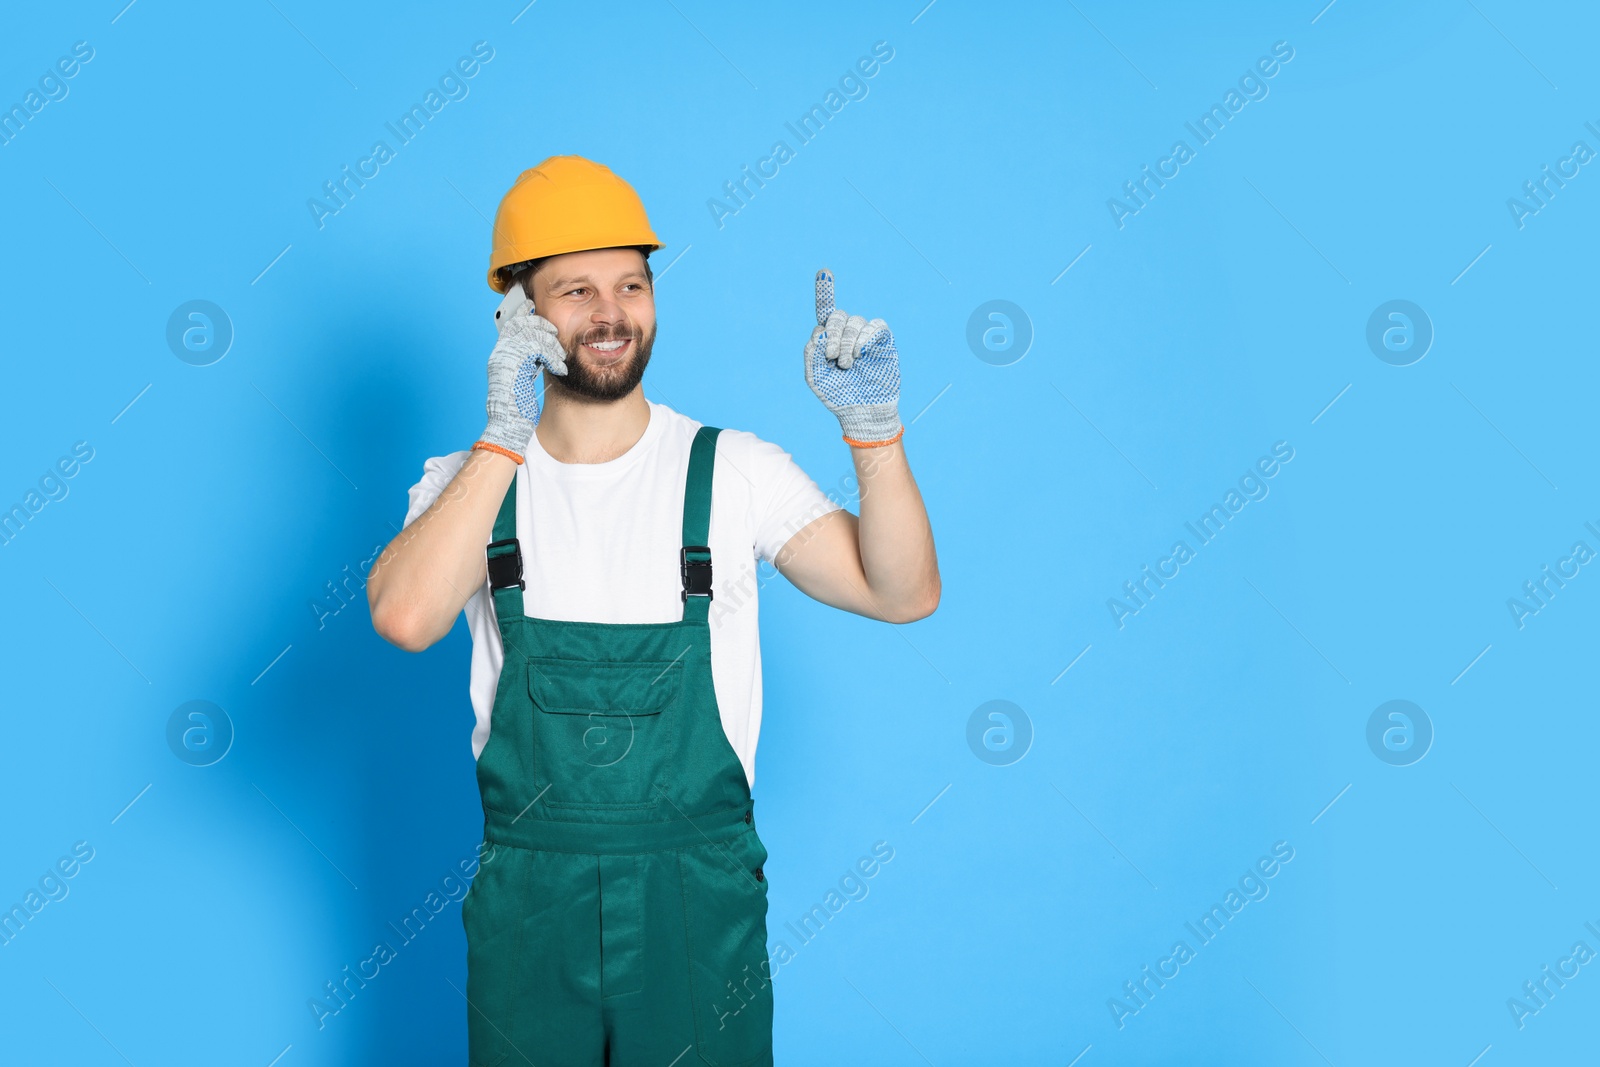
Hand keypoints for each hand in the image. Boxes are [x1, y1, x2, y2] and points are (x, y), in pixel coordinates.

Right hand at [478, 284, 568, 462]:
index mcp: (500, 357)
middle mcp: (500, 355)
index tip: (532, 308)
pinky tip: (558, 367)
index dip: (521, 315)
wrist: (508, 426)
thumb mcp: (522, 380)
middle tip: (553, 334)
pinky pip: (537, 348)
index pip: (509, 326)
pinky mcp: (514, 366)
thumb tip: (539, 352)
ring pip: (531, 334)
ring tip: (558, 358)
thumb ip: (527, 363)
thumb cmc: (517, 410)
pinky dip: (551, 356)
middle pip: (519, 324)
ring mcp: (505, 359)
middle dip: (540, 325)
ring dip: (550, 343)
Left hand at [803, 268, 902, 446]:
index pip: (826, 311)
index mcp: (829, 340)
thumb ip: (810, 353)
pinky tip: (860, 354)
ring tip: (847, 364)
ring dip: (847, 343)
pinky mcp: (882, 341)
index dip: (825, 290)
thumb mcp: (815, 377)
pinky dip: (864, 337)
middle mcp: (847, 334)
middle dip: (832, 333)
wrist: (862, 412)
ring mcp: (865, 337)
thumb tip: (820, 330)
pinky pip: (875, 326)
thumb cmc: (838, 396)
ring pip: (855, 321)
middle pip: (838, 315)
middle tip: (831, 356)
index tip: (824, 272)